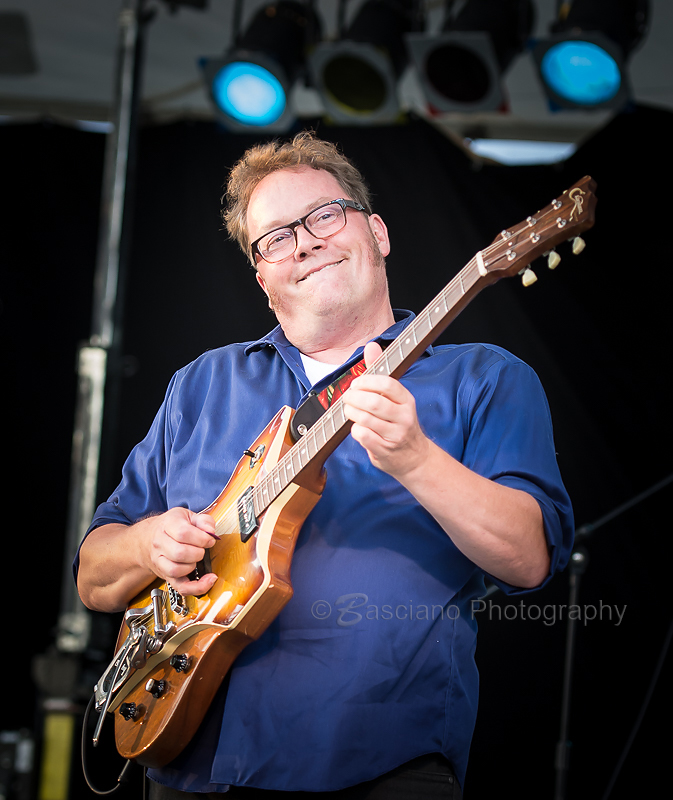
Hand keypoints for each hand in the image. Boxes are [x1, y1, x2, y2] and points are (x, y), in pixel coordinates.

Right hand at [139, 507, 218, 595]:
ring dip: (193, 565)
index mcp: (167, 525)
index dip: (201, 538)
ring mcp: (160, 561)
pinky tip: (207, 581)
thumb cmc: (171, 526)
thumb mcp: (187, 516)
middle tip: (202, 549)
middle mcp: (160, 543)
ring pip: (176, 570)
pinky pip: (180, 587)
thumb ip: (204, 521)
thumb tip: (211, 532)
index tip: (209, 540)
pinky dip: (196, 587)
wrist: (148, 538)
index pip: (183, 533)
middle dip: (198, 552)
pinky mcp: (165, 575)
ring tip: (196, 559)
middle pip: (179, 553)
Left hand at [342, 341, 430, 478]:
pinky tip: (357, 427)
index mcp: (406, 400)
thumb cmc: (399, 423)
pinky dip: (354, 430)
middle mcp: (404, 417)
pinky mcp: (384, 450)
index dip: (367, 381)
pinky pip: (362, 436)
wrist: (413, 457)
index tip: (357, 383)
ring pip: (365, 419)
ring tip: (349, 410)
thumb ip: (380, 372)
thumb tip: (371, 346)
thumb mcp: (395, 398)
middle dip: (354, 397)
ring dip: (351, 412)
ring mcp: (395, 435)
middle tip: (347, 397)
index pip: (388, 384)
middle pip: (374, 402)